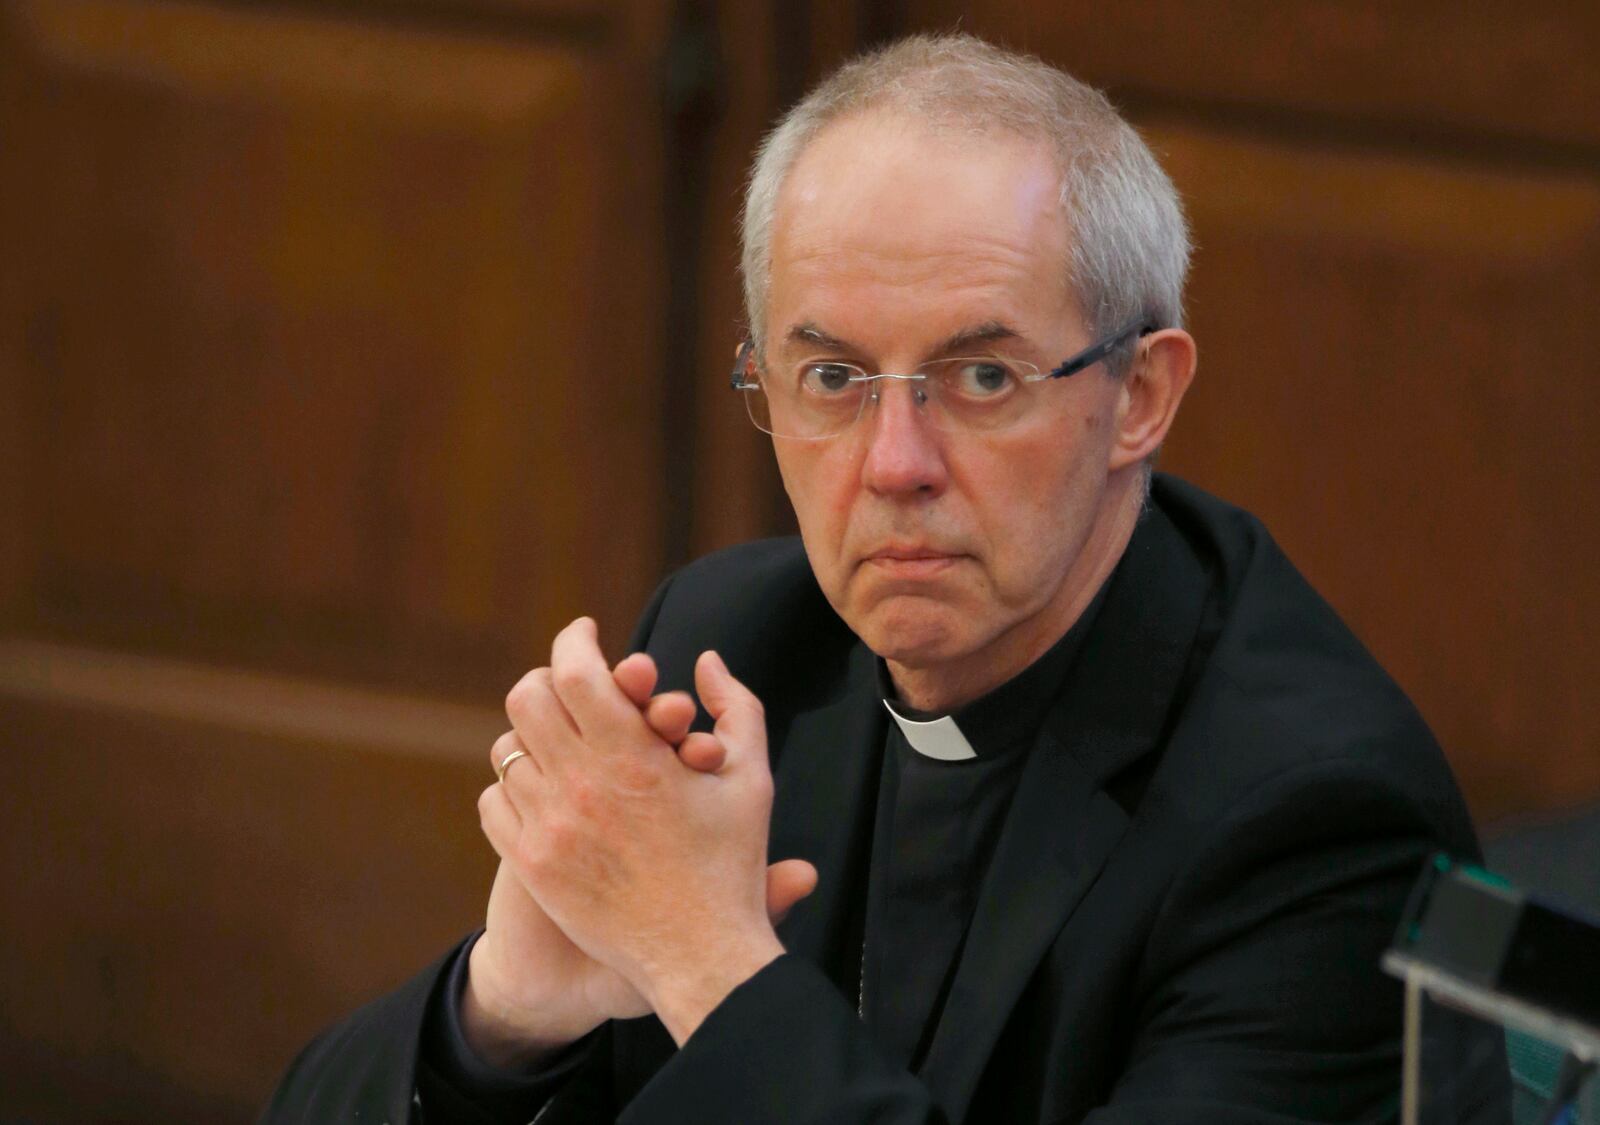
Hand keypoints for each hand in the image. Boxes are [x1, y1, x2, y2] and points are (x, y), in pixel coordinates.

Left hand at [481, 618, 790, 1044]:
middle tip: (571, 684)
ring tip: (561, 739)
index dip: (575, 640)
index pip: (576, 670)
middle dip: (549, 679)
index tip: (586, 633)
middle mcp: (582, 785)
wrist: (699, 956)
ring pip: (506, 750)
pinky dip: (514, 785)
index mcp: (634, 756)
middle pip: (527, 698)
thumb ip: (735, 708)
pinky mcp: (532, 865)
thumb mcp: (750, 778)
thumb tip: (708, 660)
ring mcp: (550, 827)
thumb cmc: (731, 865)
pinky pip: (495, 802)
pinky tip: (545, 788)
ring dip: (533, 735)